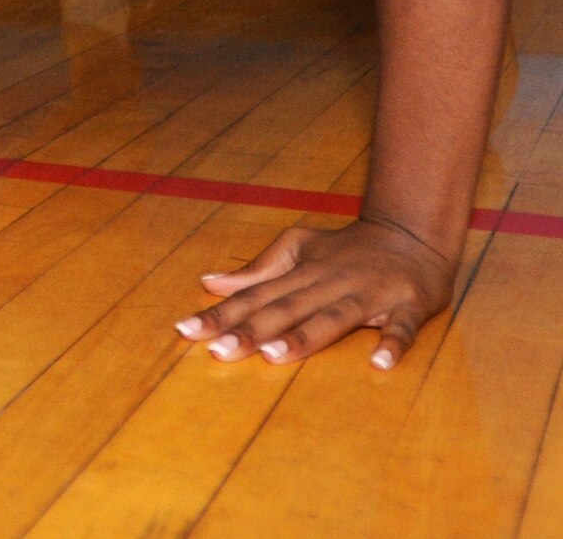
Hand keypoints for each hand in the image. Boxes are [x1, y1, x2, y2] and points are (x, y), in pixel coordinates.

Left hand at [173, 217, 456, 368]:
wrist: (412, 234)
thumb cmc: (347, 248)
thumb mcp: (299, 248)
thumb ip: (258, 269)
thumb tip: (210, 282)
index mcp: (301, 272)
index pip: (253, 296)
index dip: (220, 313)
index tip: (185, 330)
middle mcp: (329, 282)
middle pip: (285, 308)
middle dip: (250, 330)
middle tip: (217, 351)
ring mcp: (369, 293)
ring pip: (333, 316)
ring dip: (305, 336)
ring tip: (273, 355)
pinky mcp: (409, 305)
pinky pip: (401, 326)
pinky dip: (393, 342)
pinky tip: (379, 363)